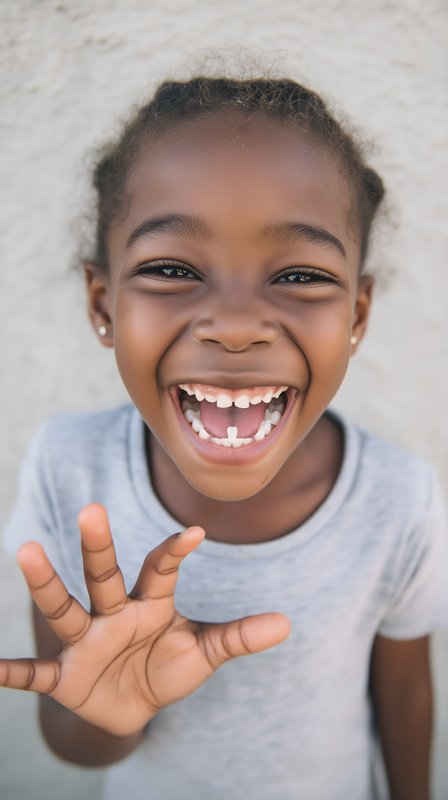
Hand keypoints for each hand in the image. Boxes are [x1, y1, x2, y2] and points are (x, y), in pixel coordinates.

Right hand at [0, 504, 289, 735]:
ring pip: (66, 608)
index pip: (160, 569)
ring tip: (26, 548)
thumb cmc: (168, 667)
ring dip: (47, 584)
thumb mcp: (203, 653)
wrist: (135, 707)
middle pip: (105, 575)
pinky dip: (13, 672)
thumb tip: (287, 623)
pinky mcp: (67, 677)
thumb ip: (238, 637)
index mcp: (150, 604)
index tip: (195, 532)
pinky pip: (37, 674)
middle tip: (91, 509)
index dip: (176, 552)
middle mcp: (114, 613)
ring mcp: (87, 642)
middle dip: (99, 546)